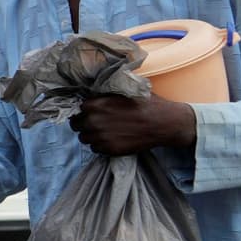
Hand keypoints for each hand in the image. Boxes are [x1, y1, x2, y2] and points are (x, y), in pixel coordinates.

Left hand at [70, 95, 196, 155]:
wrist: (163, 123)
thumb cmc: (145, 103)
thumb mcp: (123, 91)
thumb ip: (104, 94)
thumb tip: (92, 93)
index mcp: (94, 105)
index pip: (77, 109)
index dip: (84, 111)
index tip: (90, 112)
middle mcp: (93, 121)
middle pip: (76, 125)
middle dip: (84, 123)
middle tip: (96, 123)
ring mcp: (100, 137)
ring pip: (84, 138)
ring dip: (91, 135)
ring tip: (104, 132)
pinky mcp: (109, 149)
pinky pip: (95, 149)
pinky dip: (100, 145)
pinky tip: (111, 139)